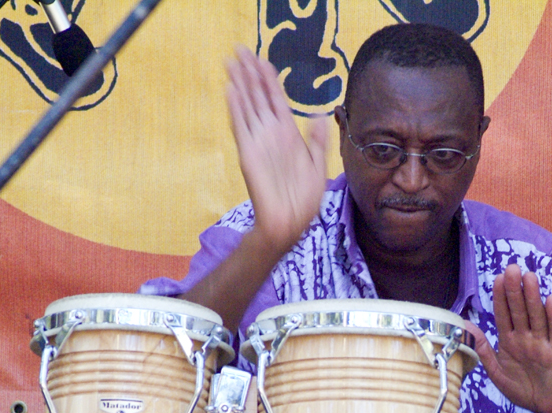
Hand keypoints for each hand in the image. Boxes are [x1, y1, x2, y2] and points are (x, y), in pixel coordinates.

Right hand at [226, 46, 328, 253]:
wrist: (289, 223)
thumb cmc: (303, 200)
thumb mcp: (319, 166)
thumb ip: (318, 140)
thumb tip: (321, 115)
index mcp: (288, 134)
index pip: (276, 99)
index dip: (269, 79)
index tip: (263, 60)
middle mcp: (271, 133)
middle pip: (258, 96)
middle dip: (249, 73)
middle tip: (240, 50)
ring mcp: (258, 141)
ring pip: (247, 105)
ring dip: (239, 83)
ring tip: (231, 62)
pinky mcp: (248, 153)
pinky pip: (240, 125)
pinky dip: (236, 107)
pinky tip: (231, 89)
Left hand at [466, 264, 551, 412]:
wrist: (549, 405)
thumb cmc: (523, 389)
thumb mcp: (497, 373)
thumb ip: (483, 351)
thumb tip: (467, 327)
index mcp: (509, 341)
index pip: (503, 314)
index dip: (500, 297)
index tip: (496, 278)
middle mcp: (525, 337)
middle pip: (519, 310)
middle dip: (514, 290)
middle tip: (512, 268)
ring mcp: (542, 342)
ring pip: (536, 315)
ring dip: (533, 296)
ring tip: (529, 277)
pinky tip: (550, 299)